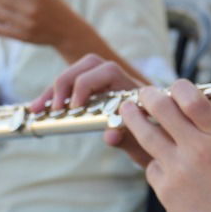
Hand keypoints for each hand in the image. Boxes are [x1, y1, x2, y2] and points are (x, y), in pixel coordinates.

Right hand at [31, 54, 151, 167]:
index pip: (109, 70)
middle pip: (89, 64)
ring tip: (39, 108)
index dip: (87, 84)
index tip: (75, 108)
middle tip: (55, 108)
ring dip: (57, 88)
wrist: (171, 147)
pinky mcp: (98, 95)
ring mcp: (109, 87)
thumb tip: (109, 135)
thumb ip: (129, 139)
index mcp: (134, 90)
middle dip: (66, 82)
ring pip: (79, 72)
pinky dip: (57, 97)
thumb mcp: (144, 147)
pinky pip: (74, 87)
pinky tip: (42, 109)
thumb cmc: (159, 146)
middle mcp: (122, 83)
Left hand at [118, 81, 210, 211]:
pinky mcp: (165, 189)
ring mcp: (179, 168)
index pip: (192, 97)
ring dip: (134, 118)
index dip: (177, 88)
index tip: (172, 89)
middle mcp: (200, 147)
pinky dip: (156, 165)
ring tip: (128, 110)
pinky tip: (168, 174)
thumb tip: (192, 114)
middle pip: (162, 108)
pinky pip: (152, 166)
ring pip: (146, 132)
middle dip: (148, 97)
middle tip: (142, 94)